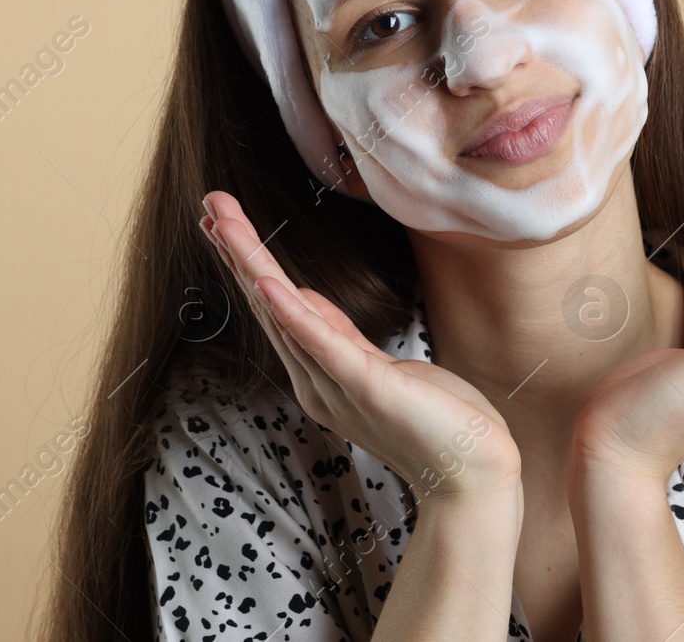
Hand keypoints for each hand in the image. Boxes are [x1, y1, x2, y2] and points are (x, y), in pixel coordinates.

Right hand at [198, 190, 522, 503]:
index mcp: (321, 375)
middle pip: (268, 306)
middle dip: (238, 253)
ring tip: (225, 224)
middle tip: (209, 204)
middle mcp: (317, 382)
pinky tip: (268, 283)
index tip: (224, 221)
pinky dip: (293, 313)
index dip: (250, 262)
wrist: (474, 479)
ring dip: (252, 266)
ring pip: (285, 315)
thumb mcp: (379, 366)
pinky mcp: (368, 387)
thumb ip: (339, 337)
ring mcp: (338, 386)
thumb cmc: (437, 424)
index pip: (276, 309)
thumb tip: (302, 295)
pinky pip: (323, 345)